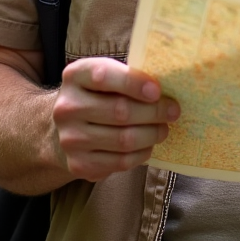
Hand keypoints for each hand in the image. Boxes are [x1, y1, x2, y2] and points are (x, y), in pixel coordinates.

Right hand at [52, 57, 179, 182]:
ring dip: (151, 134)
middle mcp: (67, 107)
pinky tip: (148, 145)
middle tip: (173, 111)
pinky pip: (120, 162)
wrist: (66, 128)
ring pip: (123, 139)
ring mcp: (70, 138)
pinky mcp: (78, 164)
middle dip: (153, 112)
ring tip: (163, 128)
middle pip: (119, 111)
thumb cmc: (97, 95)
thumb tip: (164, 90)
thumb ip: (128, 76)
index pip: (103, 76)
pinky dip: (141, 154)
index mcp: (75, 76)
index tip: (157, 91)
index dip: (133, 83)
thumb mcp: (106, 76)